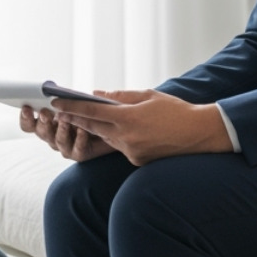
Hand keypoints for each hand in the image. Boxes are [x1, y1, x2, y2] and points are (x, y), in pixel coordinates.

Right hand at [19, 104, 116, 161]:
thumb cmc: (89, 111)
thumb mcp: (76, 101)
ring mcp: (65, 147)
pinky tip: (83, 130)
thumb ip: (65, 99)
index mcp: (46, 123)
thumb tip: (59, 92)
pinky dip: (79, 139)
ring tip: (65, 119)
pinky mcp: (80, 154)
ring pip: (57, 141)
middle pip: (40, 132)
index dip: (25, 117)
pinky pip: (77, 150)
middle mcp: (52, 136)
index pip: (28, 124)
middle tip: (45, 112)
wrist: (110, 128)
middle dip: (42, 122)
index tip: (26, 106)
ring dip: (60, 129)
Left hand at [52, 90, 231, 165]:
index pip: (92, 111)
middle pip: (93, 127)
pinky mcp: (137, 161)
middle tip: (60, 111)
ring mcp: (131, 151)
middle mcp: (127, 137)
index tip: (56, 102)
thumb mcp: (148, 96)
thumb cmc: (176, 111)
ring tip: (83, 118)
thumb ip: (121, 96)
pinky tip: (118, 130)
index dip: (71, 107)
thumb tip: (97, 94)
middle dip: (76, 119)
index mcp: (129, 118)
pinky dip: (117, 138)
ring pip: (106, 138)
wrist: (200, 134)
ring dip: (96, 129)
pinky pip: (120, 147)